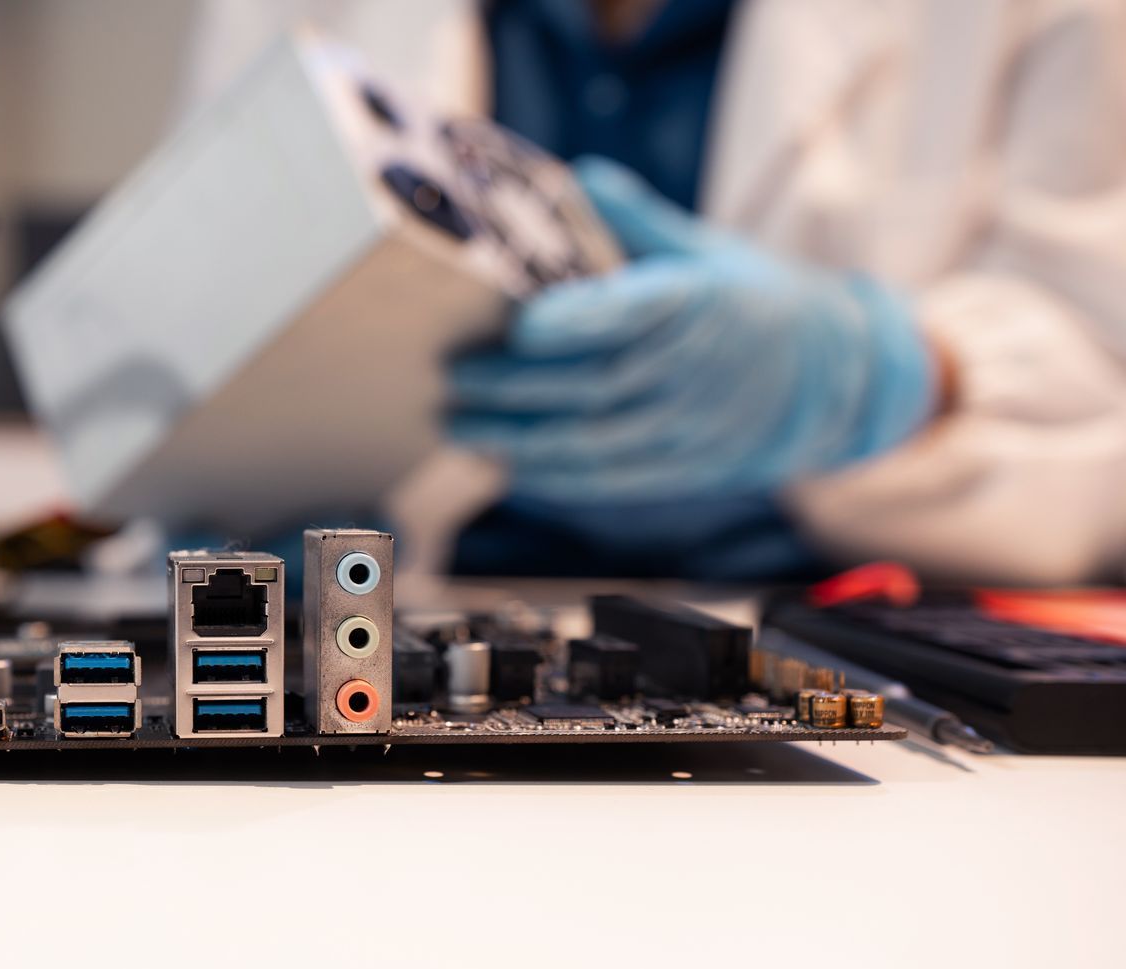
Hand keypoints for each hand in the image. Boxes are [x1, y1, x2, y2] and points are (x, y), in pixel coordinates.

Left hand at [447, 158, 936, 502]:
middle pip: (591, 385)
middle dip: (513, 388)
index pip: (627, 315)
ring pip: (593, 442)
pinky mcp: (683, 466)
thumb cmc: (750, 300)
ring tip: (461, 428)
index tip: (516, 325)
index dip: (570, 323)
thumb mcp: (706, 250)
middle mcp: (690, 370)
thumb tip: (574, 175)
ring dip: (519, 440)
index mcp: (695, 304)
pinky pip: (610, 479)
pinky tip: (507, 467)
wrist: (830, 377)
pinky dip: (553, 478)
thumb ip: (636, 220)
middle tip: (452, 378)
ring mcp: (687, 425)